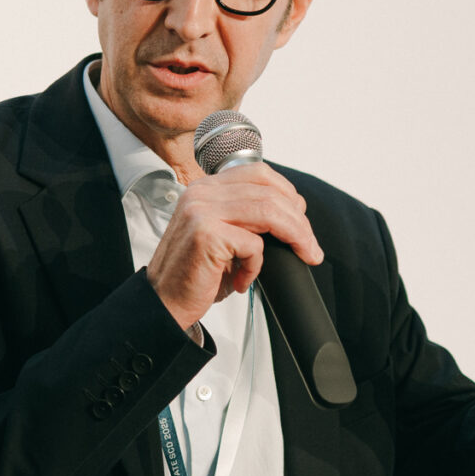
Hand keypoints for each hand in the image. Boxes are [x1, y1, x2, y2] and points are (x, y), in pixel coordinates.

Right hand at [144, 164, 322, 333]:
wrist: (163, 302)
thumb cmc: (195, 273)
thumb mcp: (223, 235)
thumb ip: (247, 217)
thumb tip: (294, 213)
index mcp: (206, 187)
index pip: (259, 173)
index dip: (288, 193)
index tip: (301, 219)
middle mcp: (201, 193)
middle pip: (269, 192)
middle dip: (299, 220)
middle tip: (310, 246)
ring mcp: (202, 211)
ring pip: (268, 212)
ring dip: (295, 236)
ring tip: (304, 255)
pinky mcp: (206, 234)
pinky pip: (254, 245)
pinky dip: (257, 266)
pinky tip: (244, 279)